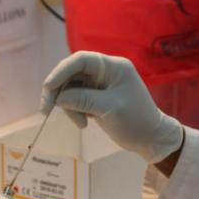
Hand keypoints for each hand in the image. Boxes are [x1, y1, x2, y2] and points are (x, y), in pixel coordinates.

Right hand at [40, 51, 182, 163]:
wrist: (150, 139)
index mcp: (113, 67)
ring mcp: (100, 85)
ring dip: (69, 106)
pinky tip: (84, 123)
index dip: (61, 71)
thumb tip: (59, 97)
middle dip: (60, 91)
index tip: (48, 88)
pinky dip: (75, 111)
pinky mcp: (96, 98)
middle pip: (72, 73)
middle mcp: (105, 72)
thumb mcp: (109, 109)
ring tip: (81, 124)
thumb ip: (83, 100)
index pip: (81, 60)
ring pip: (71, 88)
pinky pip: (76, 99)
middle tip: (47, 110)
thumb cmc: (136, 121)